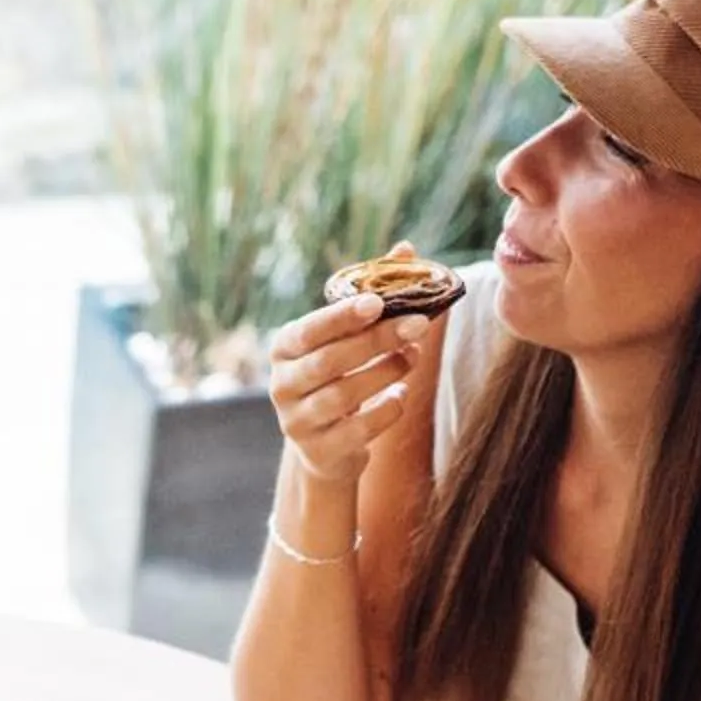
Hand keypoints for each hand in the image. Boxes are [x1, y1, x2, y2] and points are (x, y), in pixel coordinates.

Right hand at [267, 255, 435, 484]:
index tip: (377, 302)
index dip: (342, 317)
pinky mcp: (319, 452)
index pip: (310, 330)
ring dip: (387, 372)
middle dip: (378, 340)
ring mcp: (296, 422)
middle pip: (331, 360)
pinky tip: (400, 396)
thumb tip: (406, 248)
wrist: (325, 447)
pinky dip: (387, 410)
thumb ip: (372, 296)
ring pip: (345, 395)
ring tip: (413, 357)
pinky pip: (360, 430)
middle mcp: (282, 385)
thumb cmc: (339, 377)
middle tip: (419, 325)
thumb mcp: (348, 338)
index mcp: (284, 348)